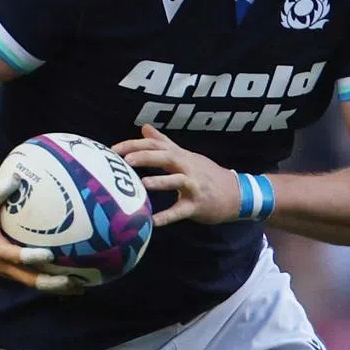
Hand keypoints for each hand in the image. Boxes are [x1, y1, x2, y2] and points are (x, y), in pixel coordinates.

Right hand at [0, 174, 82, 294]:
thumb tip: (16, 178)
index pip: (15, 256)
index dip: (31, 257)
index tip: (49, 255)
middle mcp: (4, 265)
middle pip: (30, 279)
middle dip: (52, 282)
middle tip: (74, 281)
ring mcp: (9, 271)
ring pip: (34, 283)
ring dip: (56, 286)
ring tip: (80, 287)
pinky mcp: (14, 271)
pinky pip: (34, 279)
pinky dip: (52, 282)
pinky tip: (72, 281)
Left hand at [113, 124, 239, 226]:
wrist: (236, 193)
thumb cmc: (206, 174)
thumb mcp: (185, 155)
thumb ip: (164, 142)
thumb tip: (144, 127)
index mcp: (181, 156)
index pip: (156, 145)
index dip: (135, 145)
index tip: (114, 150)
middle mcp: (187, 167)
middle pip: (166, 157)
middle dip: (146, 157)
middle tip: (125, 160)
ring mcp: (194, 186)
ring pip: (177, 181)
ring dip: (160, 182)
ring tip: (141, 184)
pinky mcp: (198, 204)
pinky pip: (181, 210)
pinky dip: (168, 216)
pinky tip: (153, 221)